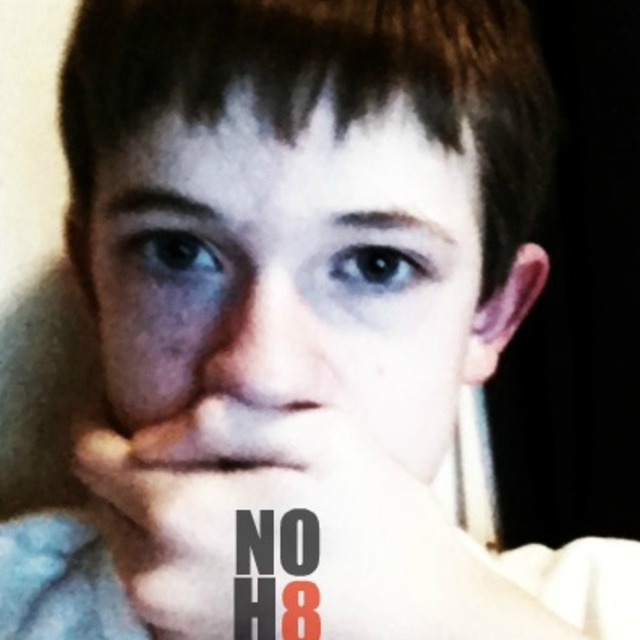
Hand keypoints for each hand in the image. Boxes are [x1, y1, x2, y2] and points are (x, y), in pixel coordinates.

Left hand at [74, 405, 588, 639]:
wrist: (418, 621)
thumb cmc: (378, 522)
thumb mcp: (322, 436)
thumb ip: (230, 418)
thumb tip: (159, 429)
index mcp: (183, 520)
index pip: (94, 457)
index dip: (107, 419)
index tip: (133, 403)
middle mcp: (158, 581)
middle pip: (105, 497)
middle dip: (136, 461)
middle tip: (199, 445)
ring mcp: (168, 621)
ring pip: (125, 535)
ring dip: (157, 501)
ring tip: (224, 485)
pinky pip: (152, 573)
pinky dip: (173, 541)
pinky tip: (232, 527)